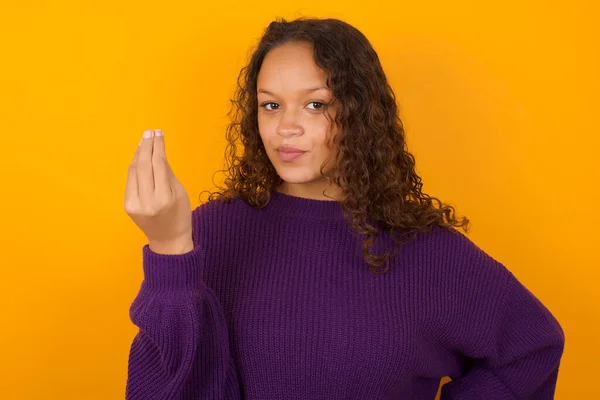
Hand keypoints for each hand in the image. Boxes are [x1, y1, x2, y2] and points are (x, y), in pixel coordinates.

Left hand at [124, 129, 192, 253]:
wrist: (168, 241)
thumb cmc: (180, 215)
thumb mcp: (180, 192)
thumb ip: (167, 172)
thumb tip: (157, 151)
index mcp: (164, 198)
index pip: (158, 165)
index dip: (158, 147)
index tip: (158, 133)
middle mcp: (147, 200)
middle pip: (143, 166)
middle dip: (146, 146)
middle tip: (150, 132)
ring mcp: (134, 204)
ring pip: (134, 171)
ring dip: (138, 154)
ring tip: (145, 141)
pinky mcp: (127, 205)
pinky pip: (131, 180)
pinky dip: (134, 166)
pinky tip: (139, 157)